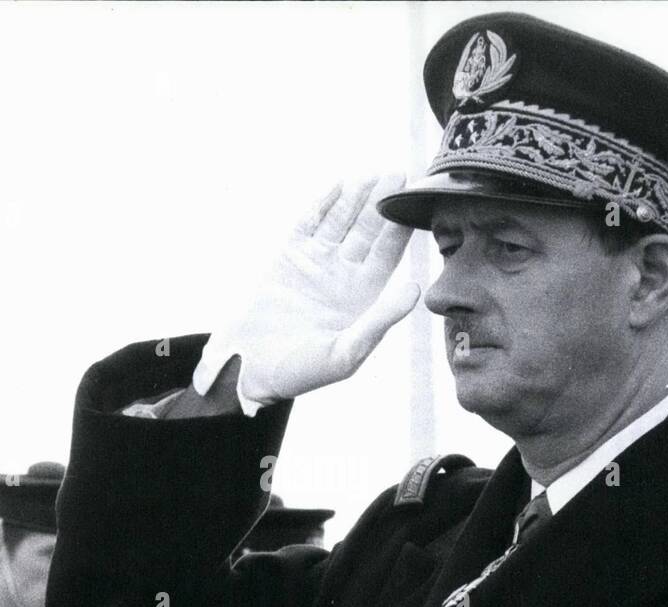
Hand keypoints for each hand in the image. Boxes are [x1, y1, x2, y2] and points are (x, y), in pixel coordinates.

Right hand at [193, 174, 419, 415]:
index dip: (400, 228)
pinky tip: (338, 186)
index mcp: (363, 298)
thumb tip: (416, 288)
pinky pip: (309, 225)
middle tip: (398, 174)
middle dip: (381, 204)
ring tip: (372, 174)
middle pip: (367, 232)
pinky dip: (322, 206)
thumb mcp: (348, 352)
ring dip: (355, 199)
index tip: (415, 203)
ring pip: (340, 223)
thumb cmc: (302, 371)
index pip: (387, 255)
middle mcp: (342, 277)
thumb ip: (381, 319)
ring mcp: (315, 265)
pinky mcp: (288, 258)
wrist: (251, 369)